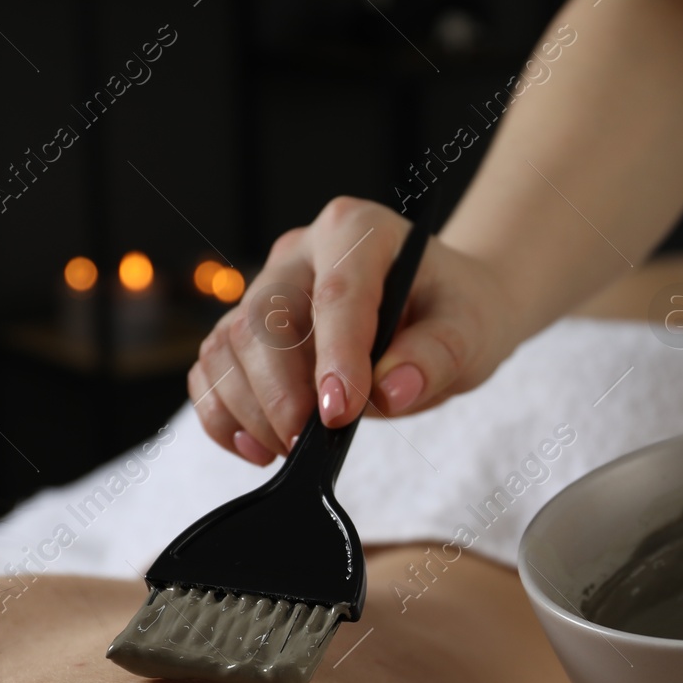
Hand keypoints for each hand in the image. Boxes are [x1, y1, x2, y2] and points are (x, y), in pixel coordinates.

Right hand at [188, 196, 519, 463]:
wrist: (441, 311)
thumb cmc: (456, 312)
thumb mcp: (471, 331)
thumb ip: (436, 356)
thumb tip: (392, 389)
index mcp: (357, 231)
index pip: (337, 292)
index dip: (334, 355)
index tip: (339, 413)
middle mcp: (301, 252)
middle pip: (264, 319)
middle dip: (281, 393)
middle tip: (309, 446)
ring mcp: (267, 288)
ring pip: (227, 345)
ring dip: (249, 409)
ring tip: (292, 452)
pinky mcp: (246, 328)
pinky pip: (211, 368)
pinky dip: (222, 414)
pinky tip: (258, 447)